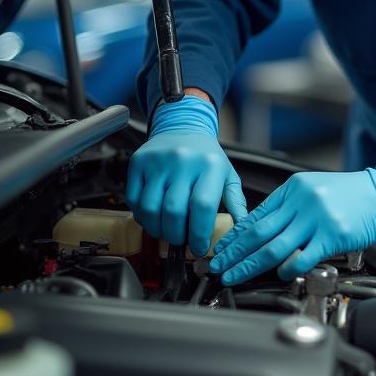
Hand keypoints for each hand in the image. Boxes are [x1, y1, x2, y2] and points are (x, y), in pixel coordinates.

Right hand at [126, 94, 246, 256]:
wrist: (184, 126)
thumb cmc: (207, 157)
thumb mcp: (227, 176)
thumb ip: (236, 203)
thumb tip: (242, 231)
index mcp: (210, 165)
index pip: (202, 207)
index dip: (198, 234)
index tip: (199, 248)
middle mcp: (184, 161)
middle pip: (173, 212)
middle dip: (176, 235)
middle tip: (181, 240)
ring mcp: (159, 161)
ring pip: (150, 209)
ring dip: (157, 229)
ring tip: (166, 229)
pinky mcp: (139, 162)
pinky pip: (134, 200)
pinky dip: (142, 216)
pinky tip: (153, 215)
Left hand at [208, 161, 375, 283]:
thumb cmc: (349, 196)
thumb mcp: (313, 191)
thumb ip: (287, 208)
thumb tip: (258, 230)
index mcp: (293, 189)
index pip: (256, 215)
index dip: (234, 236)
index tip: (220, 250)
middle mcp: (302, 201)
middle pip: (259, 233)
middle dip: (234, 253)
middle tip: (218, 267)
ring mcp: (317, 218)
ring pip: (275, 246)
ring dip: (250, 265)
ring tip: (235, 276)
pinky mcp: (332, 235)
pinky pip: (303, 256)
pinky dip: (287, 268)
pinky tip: (278, 274)